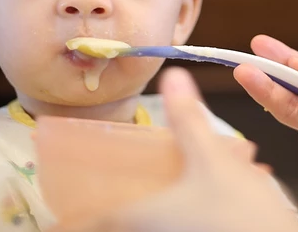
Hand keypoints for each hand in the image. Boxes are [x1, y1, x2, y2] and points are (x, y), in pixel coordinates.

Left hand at [51, 66, 297, 231]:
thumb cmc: (241, 216)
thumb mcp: (211, 158)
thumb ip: (189, 119)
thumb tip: (175, 79)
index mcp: (140, 217)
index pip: (84, 225)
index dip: (67, 220)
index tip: (56, 216)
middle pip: (113, 225)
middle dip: (105, 210)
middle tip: (101, 196)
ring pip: (144, 226)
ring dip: (139, 211)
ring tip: (151, 190)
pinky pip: (170, 227)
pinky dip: (166, 216)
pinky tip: (188, 202)